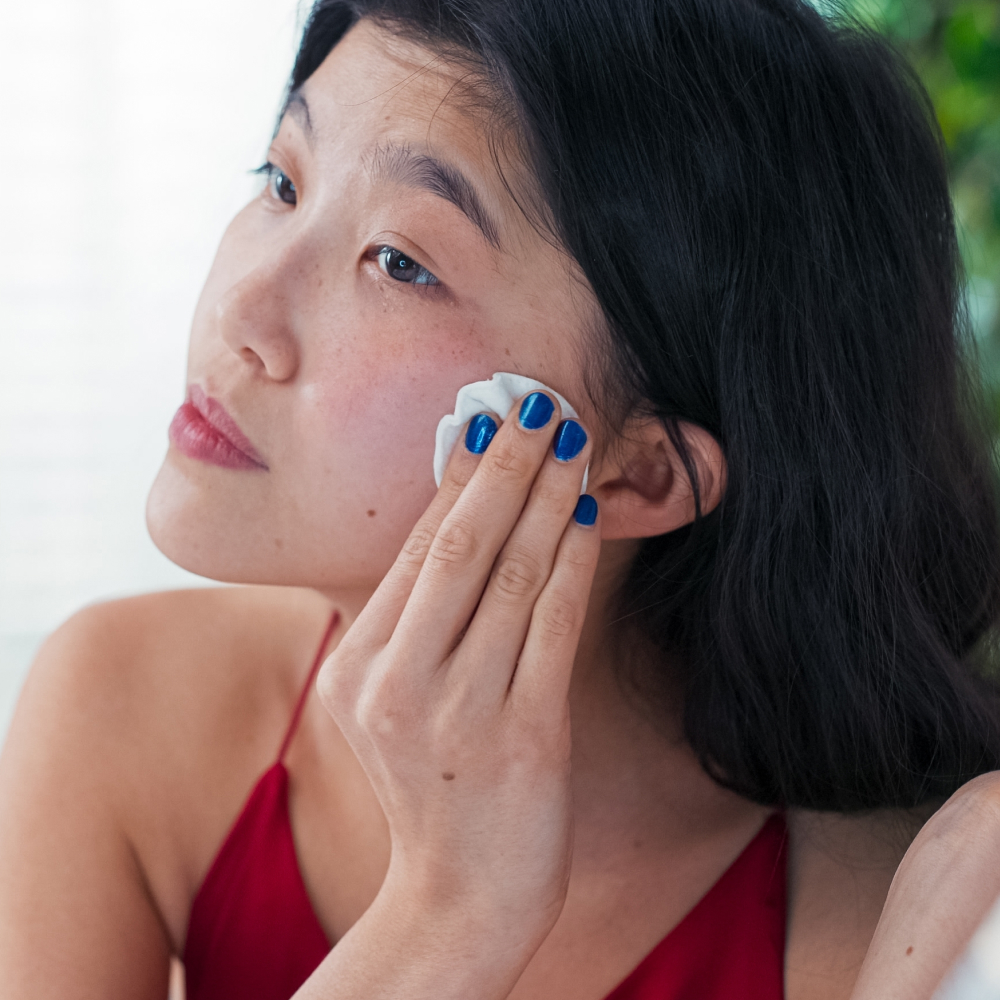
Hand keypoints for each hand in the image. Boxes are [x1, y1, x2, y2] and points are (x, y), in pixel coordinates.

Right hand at [317, 391, 597, 974]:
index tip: (487, 420)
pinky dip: (571, 563)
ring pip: (509, 578)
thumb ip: (409, 623)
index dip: (456, 478)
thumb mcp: (390, 705)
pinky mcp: (525, 736)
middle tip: (537, 406)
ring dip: (546, 502)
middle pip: (456, 549)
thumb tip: (453, 521)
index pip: (413, 551)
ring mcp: (461, 712)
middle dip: (503, 467)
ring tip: (570, 445)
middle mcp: (399, 684)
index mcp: (359, 669)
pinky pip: (552, 627)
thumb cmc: (432, 788)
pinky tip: (587, 517)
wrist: (458, 899)